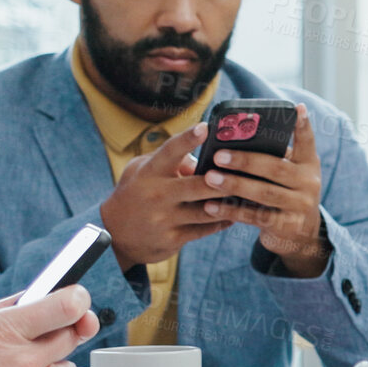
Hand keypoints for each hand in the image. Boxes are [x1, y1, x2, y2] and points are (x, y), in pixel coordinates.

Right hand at [100, 123, 233, 269]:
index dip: (188, 139)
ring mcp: (165, 219)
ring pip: (207, 210)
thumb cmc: (136, 192)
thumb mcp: (142, 170)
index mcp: (150, 172)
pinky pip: (206, 229)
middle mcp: (157, 195)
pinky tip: (238, 213)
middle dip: (224, 180)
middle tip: (247, 171)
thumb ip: (170, 160)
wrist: (114, 235)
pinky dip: (224, 220)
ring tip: (253, 193)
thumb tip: (204, 158)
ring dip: (231, 202)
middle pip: (199, 185)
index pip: (170, 151)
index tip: (207, 127)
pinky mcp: (173, 239)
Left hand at [201, 105, 329, 277]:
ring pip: (264, 193)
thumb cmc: (284, 193)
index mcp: (308, 164)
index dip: (302, 125)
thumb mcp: (287, 174)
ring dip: (234, 185)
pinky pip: (255, 217)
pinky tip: (210, 206)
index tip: (296, 108)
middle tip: (218, 155)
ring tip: (210, 178)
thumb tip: (231, 142)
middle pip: (276, 168)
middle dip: (245, 161)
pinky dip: (231, 211)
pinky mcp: (287, 226)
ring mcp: (300, 206)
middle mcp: (309, 183)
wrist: (301, 234)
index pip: (307, 140)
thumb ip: (270, 158)